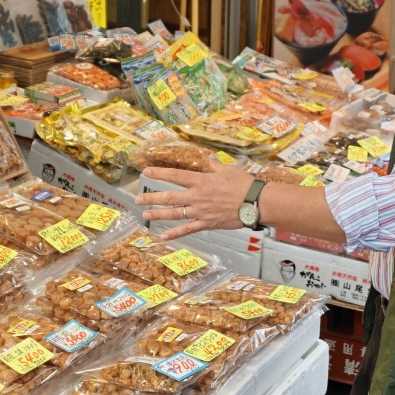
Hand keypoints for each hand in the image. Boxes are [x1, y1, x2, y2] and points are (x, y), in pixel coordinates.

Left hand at [136, 164, 254, 240]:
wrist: (256, 202)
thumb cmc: (244, 184)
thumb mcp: (228, 170)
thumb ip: (215, 166)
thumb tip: (209, 159)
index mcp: (201, 180)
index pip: (175, 175)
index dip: (158, 173)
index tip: (146, 172)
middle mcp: (196, 196)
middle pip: (169, 197)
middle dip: (151, 198)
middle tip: (138, 200)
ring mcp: (200, 211)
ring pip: (174, 214)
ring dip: (158, 215)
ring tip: (145, 215)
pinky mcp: (206, 223)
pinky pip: (187, 229)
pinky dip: (175, 233)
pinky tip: (163, 236)